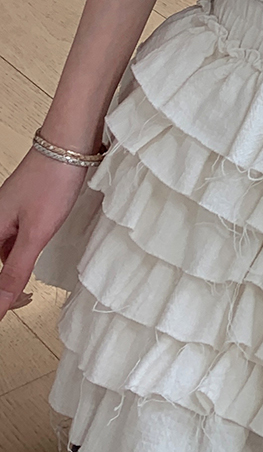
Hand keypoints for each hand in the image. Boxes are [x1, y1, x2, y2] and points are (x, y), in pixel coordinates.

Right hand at [0, 149, 88, 321]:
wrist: (68, 145)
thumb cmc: (52, 183)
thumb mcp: (35, 234)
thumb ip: (15, 272)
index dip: (0, 296)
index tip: (16, 306)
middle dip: (5, 283)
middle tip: (25, 298)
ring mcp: (6, 211)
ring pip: (3, 249)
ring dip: (13, 267)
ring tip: (29, 284)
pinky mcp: (21, 206)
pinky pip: (13, 236)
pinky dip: (22, 250)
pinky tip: (36, 251)